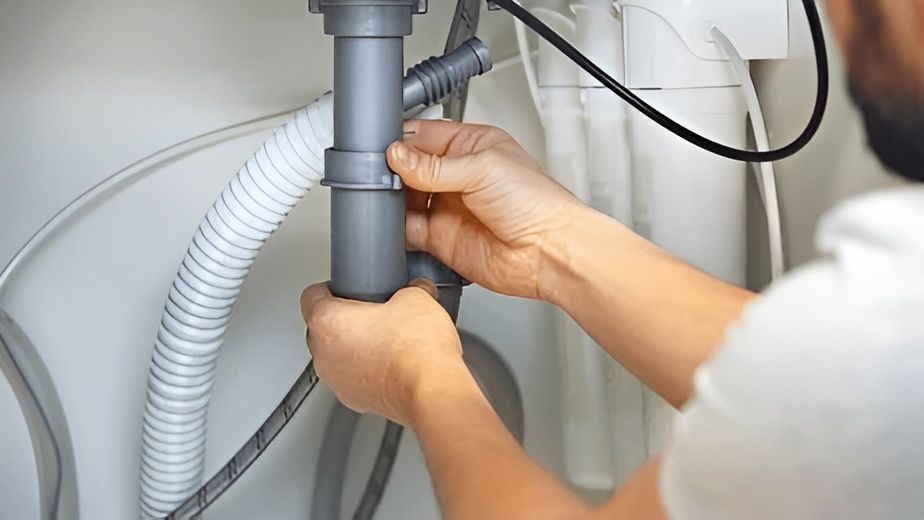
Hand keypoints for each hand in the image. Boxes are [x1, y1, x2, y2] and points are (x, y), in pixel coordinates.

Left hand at [300, 279, 466, 425]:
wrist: (431, 390)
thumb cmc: (414, 350)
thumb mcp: (415, 298)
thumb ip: (409, 287)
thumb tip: (416, 289)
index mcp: (327, 322)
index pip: (311, 295)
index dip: (330, 286)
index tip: (346, 285)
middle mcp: (324, 354)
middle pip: (321, 328)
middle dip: (344, 318)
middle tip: (370, 310)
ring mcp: (337, 380)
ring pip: (336, 356)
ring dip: (354, 347)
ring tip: (385, 338)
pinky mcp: (355, 400)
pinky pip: (353, 378)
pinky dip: (367, 369)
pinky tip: (392, 362)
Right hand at [388, 120, 584, 300]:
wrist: (548, 251)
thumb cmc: (536, 203)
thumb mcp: (482, 168)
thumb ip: (434, 165)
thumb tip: (397, 155)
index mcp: (470, 146)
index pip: (423, 136)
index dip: (401, 141)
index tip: (382, 149)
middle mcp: (457, 176)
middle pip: (408, 168)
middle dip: (391, 171)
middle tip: (379, 175)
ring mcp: (448, 207)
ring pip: (404, 200)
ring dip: (390, 199)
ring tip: (383, 198)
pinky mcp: (441, 239)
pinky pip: (408, 231)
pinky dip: (395, 229)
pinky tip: (393, 223)